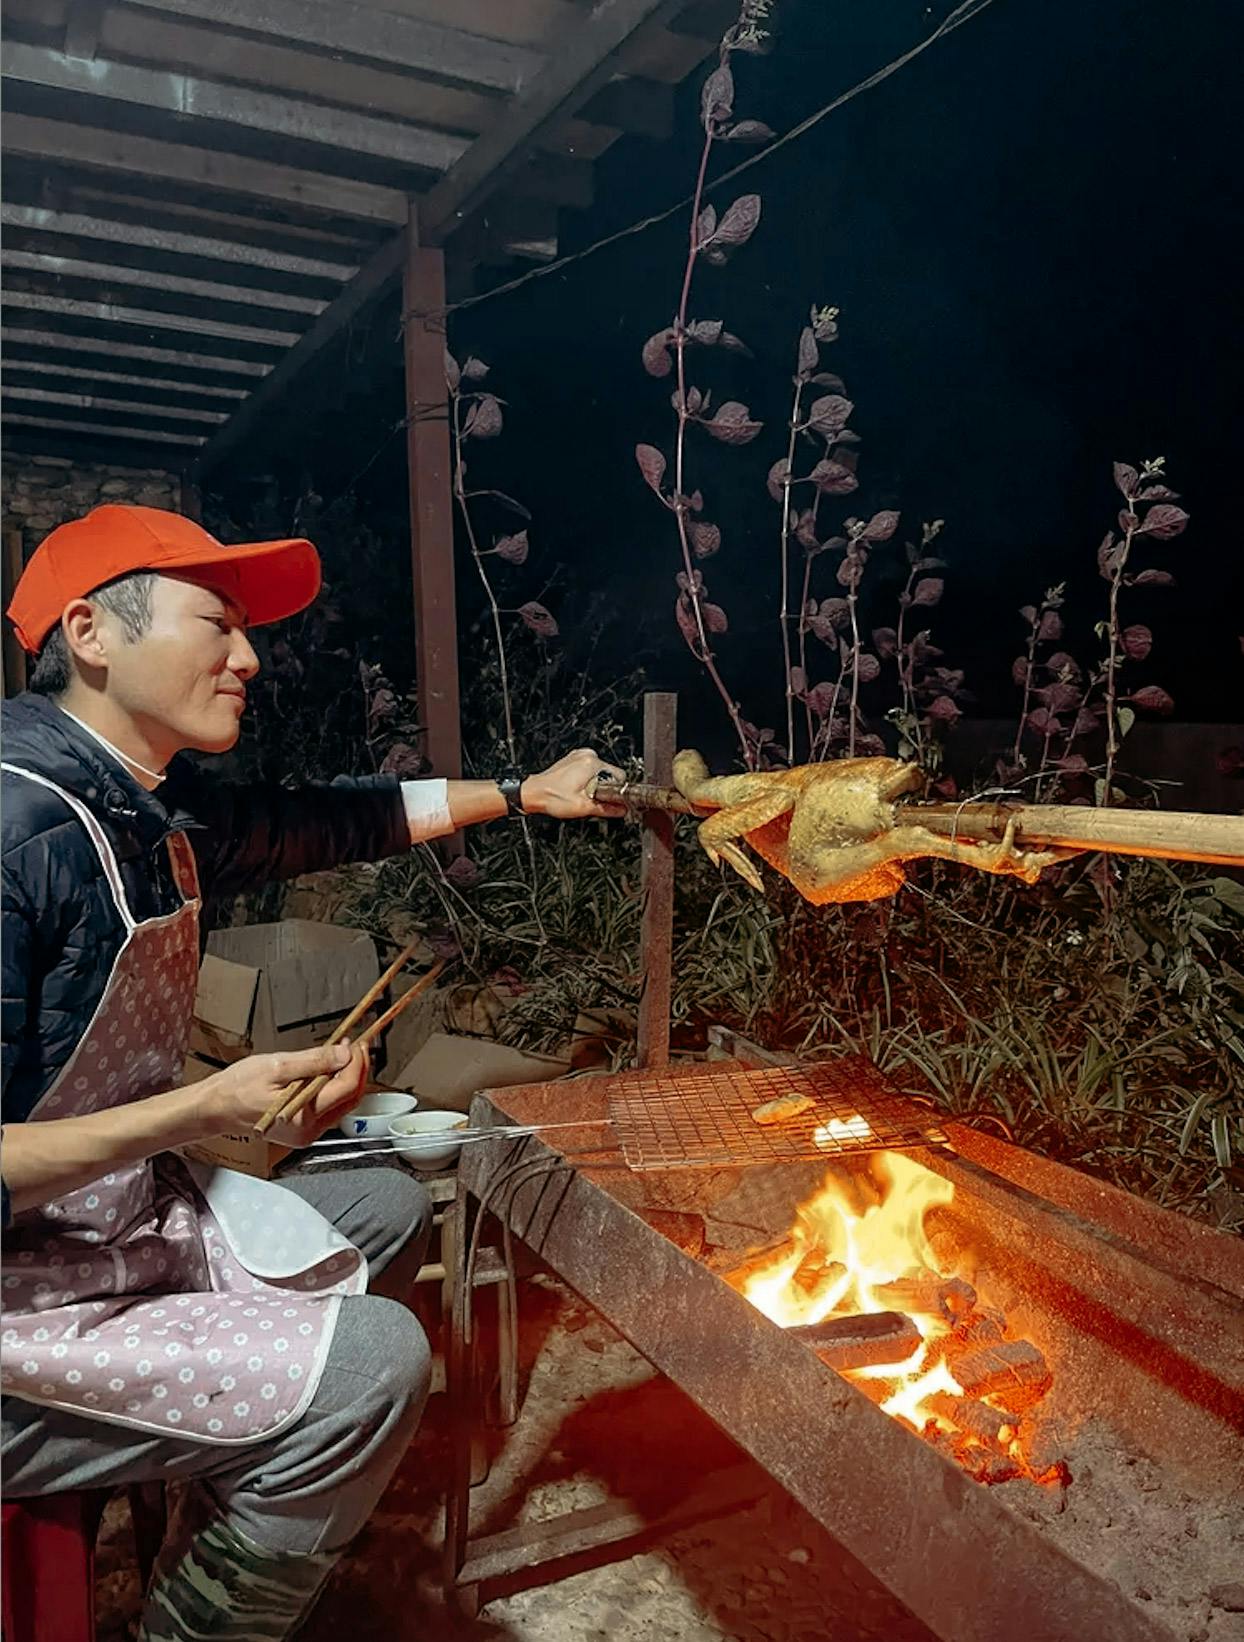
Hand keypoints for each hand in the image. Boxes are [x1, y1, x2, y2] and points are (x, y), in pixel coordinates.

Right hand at [201, 1042, 369, 1147]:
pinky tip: (328, 1069)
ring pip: (341, 1103)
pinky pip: (328, 1106)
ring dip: (346, 1077)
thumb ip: (314, 1061)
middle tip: (355, 1045)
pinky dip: (333, 1086)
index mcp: (303, 1117)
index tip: (357, 1043)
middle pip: (350, 1098)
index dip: (357, 1063)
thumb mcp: (277, 1067)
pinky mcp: (302, 1128)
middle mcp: (308, 1131)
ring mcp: (306, 1132)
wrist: (215, 1107)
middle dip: (356, 1069)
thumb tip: (344, 1054)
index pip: (347, 1088)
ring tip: (342, 1053)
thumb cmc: (237, 1088)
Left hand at [520, 748, 627, 819]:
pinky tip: (575, 788)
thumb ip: (607, 809)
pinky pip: (590, 770)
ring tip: (579, 793)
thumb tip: (622, 809)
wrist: (533, 793)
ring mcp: (579, 755)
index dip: (615, 791)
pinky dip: (587, 779)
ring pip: (600, 773)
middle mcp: (587, 755)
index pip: (620, 776)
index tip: (606, 799)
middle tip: (588, 798)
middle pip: (610, 774)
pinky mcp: (573, 759)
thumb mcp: (583, 808)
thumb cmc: (552, 797)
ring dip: (595, 784)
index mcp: (592, 763)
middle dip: (604, 788)